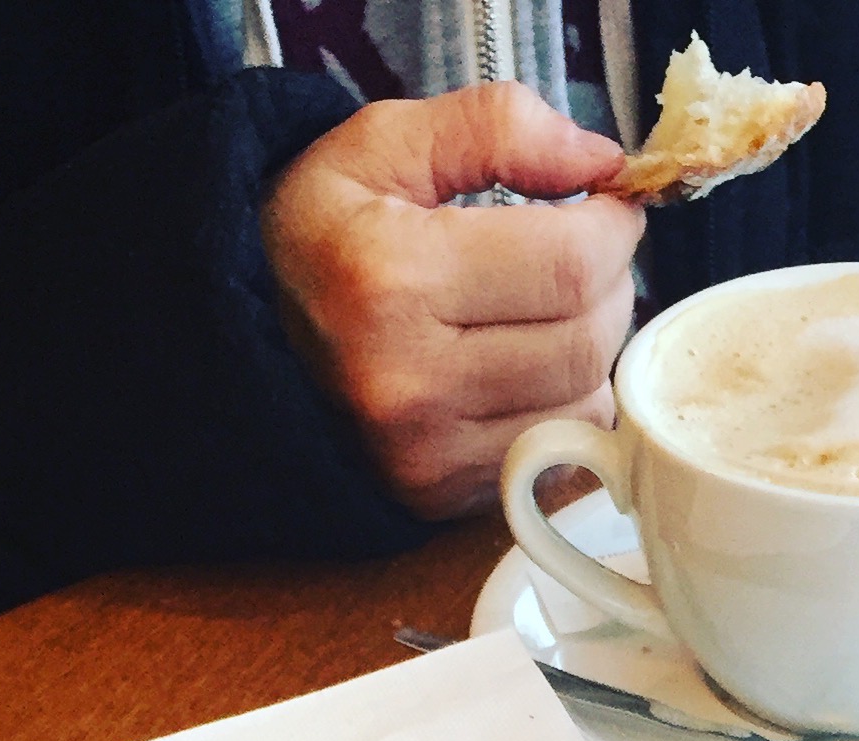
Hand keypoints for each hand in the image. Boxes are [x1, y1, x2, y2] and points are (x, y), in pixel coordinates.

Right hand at [264, 85, 643, 519]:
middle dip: (610, 285)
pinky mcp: (443, 495)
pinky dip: (564, 404)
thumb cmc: (321, 235)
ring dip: (593, 350)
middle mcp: (409, 383)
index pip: (570, 263)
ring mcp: (428, 454)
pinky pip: (557, 453)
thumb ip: (497, 128)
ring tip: (550, 309)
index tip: (607, 207)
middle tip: (585, 253)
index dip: (612, 227)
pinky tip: (525, 366)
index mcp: (392, 280)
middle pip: (586, 340)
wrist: (246, 337)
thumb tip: (604, 161)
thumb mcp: (385, 144)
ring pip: (585, 404)